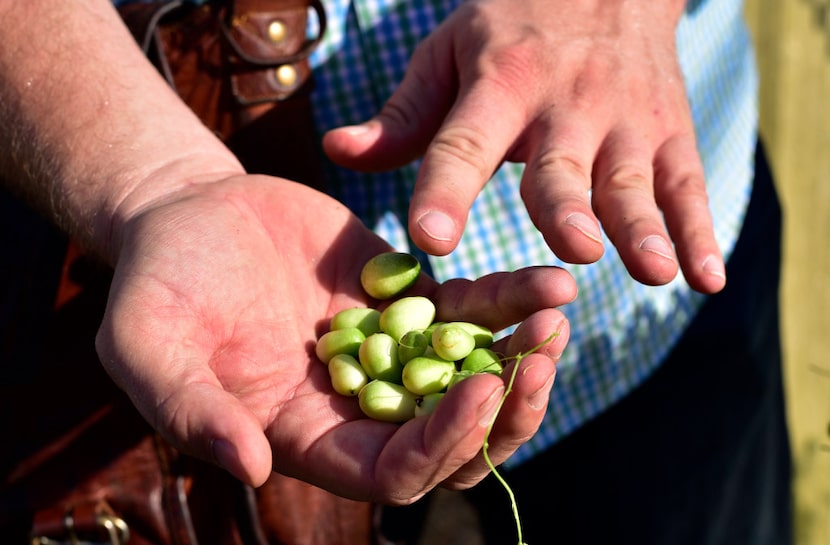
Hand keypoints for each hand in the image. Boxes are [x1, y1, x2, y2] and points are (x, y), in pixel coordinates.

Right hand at [95, 175, 574, 501]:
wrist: (189, 215)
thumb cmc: (156, 286)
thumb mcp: (148, 346)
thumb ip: (188, 409)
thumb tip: (253, 467)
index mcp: (309, 436)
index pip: (394, 472)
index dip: (441, 446)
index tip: (479, 394)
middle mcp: (361, 405)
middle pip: (455, 441)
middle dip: (505, 414)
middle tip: (536, 363)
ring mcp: (391, 352)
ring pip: (476, 375)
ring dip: (522, 356)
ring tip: (556, 316)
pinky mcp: (408, 297)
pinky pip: (471, 308)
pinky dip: (510, 298)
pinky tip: (549, 281)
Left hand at [323, 0, 725, 293]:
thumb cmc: (509, 32)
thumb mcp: (447, 56)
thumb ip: (402, 115)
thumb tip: (337, 151)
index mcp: (498, 84)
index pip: (463, 142)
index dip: (446, 190)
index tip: (428, 239)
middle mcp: (564, 104)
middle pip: (560, 167)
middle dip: (568, 208)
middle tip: (576, 250)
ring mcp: (624, 121)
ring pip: (633, 179)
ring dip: (644, 226)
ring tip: (655, 271)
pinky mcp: (667, 134)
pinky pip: (687, 186)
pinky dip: (701, 231)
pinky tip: (707, 278)